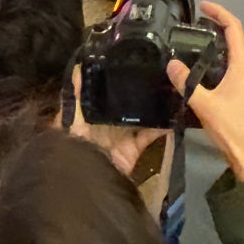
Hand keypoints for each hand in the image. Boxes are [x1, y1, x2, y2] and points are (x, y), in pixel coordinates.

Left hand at [64, 65, 171, 188]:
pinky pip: (151, 135)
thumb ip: (75, 95)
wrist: (82, 184)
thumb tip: (79, 65)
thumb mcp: (69, 118)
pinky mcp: (134, 149)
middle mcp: (109, 122)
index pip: (108, 92)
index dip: (120, 78)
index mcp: (93, 113)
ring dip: (155, 106)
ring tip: (172, 87)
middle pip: (128, 103)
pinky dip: (163, 127)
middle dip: (142, 90)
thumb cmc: (72, 145)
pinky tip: (174, 114)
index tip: (137, 59)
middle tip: (162, 70)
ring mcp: (123, 135)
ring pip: (143, 116)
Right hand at [167, 2, 243, 183]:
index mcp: (242, 63)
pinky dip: (220, 54)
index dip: (220, 12)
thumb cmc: (231, 127)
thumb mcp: (204, 105)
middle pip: (235, 35)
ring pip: (234, 49)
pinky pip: (233, 61)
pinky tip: (204, 63)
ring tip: (196, 37)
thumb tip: (171, 64)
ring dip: (219, 39)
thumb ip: (187, 84)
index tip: (203, 6)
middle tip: (195, 21)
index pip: (234, 27)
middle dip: (217, 23)